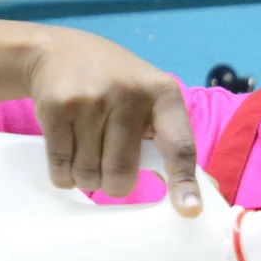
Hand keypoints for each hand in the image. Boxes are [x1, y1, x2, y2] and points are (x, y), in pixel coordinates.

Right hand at [22, 25, 201, 213]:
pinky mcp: (57, 107)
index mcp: (163, 94)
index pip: (179, 146)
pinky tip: (67, 156)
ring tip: (87, 154)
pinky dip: (63, 175)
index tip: (189, 210)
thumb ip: (172, 140)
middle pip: (122, 173)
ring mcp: (90, 99)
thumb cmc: (115, 84)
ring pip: (89, 175)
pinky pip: (61, 167)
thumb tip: (203, 193)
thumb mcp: (150, 98)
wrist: (57, 50)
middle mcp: (129, 94)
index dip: (184, 181)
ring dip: (86, 178)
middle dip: (114, 184)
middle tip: (110, 169)